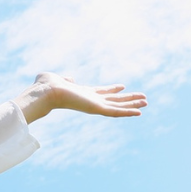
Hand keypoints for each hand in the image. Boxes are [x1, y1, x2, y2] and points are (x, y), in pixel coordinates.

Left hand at [13, 73, 147, 122]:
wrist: (44, 93)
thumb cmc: (45, 86)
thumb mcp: (56, 79)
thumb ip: (63, 79)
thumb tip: (67, 79)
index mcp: (82, 93)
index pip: (101, 92)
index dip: (111, 89)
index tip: (122, 86)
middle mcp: (90, 101)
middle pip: (113, 100)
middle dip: (127, 99)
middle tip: (142, 98)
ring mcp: (93, 105)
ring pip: (117, 107)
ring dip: (132, 105)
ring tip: (146, 103)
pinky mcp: (95, 109)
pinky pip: (115, 112)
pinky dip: (127, 112)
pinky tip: (139, 112)